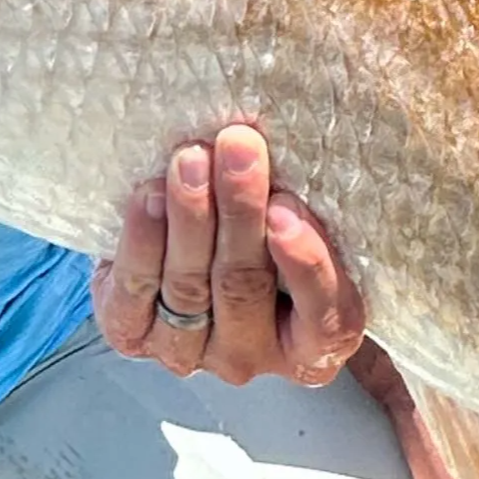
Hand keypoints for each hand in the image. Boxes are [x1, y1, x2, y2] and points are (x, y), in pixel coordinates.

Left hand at [93, 123, 364, 386]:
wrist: (189, 245)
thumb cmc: (269, 226)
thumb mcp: (304, 222)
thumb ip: (314, 202)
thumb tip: (344, 122)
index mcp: (315, 344)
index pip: (326, 318)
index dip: (307, 265)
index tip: (287, 208)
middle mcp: (252, 357)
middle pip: (244, 288)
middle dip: (240, 212)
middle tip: (239, 147)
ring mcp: (190, 353)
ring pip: (189, 287)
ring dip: (191, 216)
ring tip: (191, 158)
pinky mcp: (134, 337)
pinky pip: (134, 294)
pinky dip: (142, 241)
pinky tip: (149, 194)